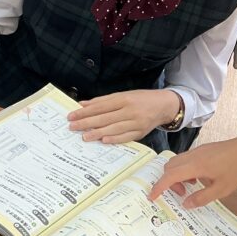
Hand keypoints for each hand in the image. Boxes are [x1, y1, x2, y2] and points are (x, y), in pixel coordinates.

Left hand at [67, 89, 181, 142]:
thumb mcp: (123, 95)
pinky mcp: (141, 133)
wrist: (164, 105)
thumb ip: (103, 100)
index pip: (101, 106)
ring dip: (98, 133)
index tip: (72, 115)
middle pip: (105, 118)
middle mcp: (130, 110)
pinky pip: (126, 137)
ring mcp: (136, 122)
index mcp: (124, 99)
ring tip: (84, 136)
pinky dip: (115, 139)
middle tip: (73, 127)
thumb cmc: (141, 99)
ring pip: (114, 128)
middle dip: (87, 123)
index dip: (85, 111)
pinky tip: (104, 140)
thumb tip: (83, 104)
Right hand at [148, 133, 236, 207]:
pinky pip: (184, 159)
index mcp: (195, 166)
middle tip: (182, 194)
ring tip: (190, 186)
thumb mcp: (221, 190)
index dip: (158, 187)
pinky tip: (198, 178)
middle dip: (168, 182)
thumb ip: (201, 198)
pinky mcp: (201, 150)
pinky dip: (183, 170)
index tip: (152, 197)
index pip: (169, 176)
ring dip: (176, 176)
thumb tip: (185, 204)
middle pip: (168, 167)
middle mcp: (192, 156)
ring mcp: (196, 151)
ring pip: (175, 162)